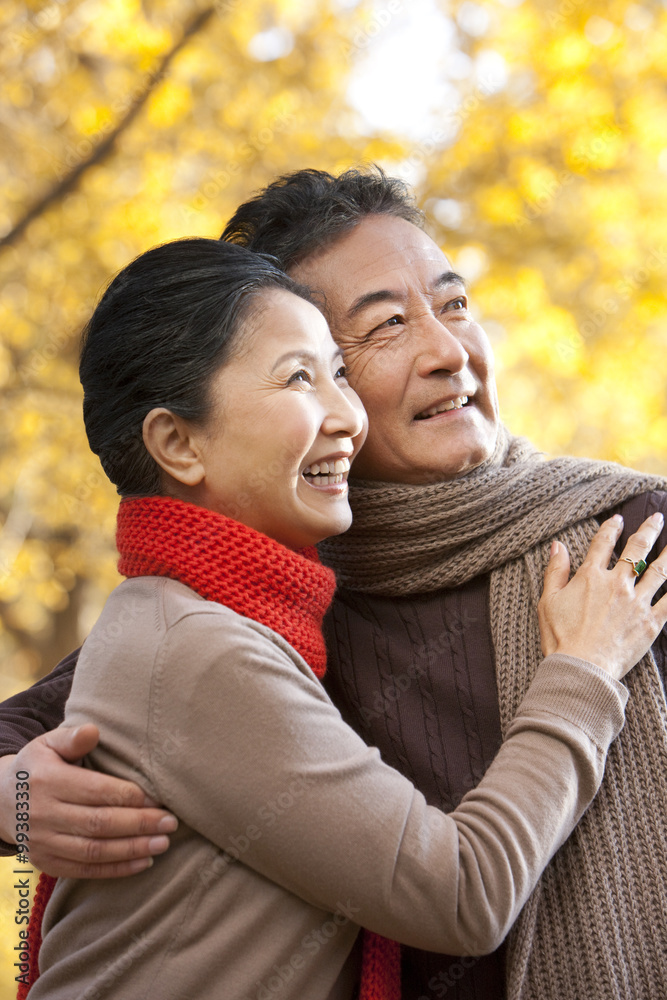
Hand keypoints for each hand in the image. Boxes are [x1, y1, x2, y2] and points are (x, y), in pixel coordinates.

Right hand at [0, 724, 176, 877]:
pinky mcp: (46, 863)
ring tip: (163, 843)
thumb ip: (72, 738)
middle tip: (170, 822)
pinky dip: (116, 869)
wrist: (0, 800)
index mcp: (47, 781)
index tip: (158, 798)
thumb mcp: (47, 744)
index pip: (95, 792)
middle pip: (98, 824)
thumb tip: (93, 732)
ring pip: (93, 851)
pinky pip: (84, 870)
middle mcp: (43, 815)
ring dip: (132, 849)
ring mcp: (43, 843)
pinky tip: (143, 861)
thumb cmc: (38, 766)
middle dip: (139, 824)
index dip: (128, 796)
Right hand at [539, 512, 666, 679]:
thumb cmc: (560, 637)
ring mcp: (637, 602)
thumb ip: (555, 571)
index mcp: (591, 577)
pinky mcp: (651, 622)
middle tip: (657, 518)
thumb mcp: (548, 601)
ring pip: (659, 571)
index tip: (618, 520)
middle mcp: (617, 584)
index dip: (611, 528)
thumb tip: (557, 546)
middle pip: (637, 550)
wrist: (581, 668)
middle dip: (648, 530)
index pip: (603, 544)